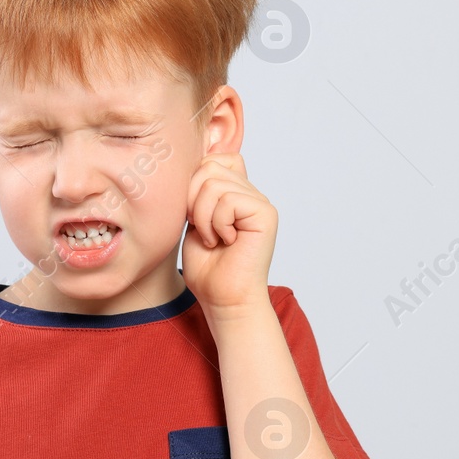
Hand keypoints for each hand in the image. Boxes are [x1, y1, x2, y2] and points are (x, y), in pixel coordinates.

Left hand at [181, 152, 276, 317]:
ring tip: (212, 238)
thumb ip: (197, 189)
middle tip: (201, 229)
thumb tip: (193, 160)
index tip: (192, 216)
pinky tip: (226, 241)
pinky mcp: (265, 214)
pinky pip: (228, 200)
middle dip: (192, 199)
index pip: (212, 159)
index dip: (193, 183)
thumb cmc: (207, 267)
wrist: (222, 299)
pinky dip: (217, 223)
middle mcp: (250, 193)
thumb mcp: (192, 219)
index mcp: (235, 192)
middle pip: (209, 166)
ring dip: (203, 216)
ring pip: (214, 183)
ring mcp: (260, 202)